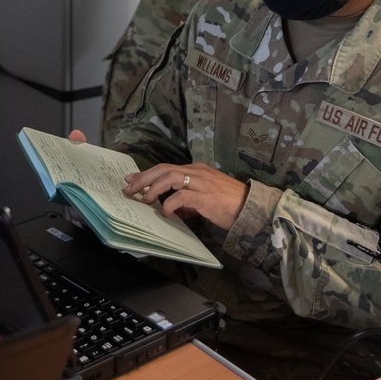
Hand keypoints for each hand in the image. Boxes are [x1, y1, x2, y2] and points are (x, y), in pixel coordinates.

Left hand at [122, 161, 248, 230]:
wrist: (251, 207)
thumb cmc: (229, 204)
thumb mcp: (205, 199)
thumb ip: (189, 202)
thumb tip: (173, 209)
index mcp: (196, 170)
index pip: (166, 167)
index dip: (147, 173)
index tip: (131, 179)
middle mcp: (197, 172)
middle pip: (164, 169)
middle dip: (143, 178)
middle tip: (128, 187)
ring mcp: (201, 183)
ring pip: (170, 177)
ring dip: (153, 187)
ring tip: (144, 199)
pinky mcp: (206, 196)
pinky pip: (182, 196)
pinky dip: (170, 203)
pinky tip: (165, 212)